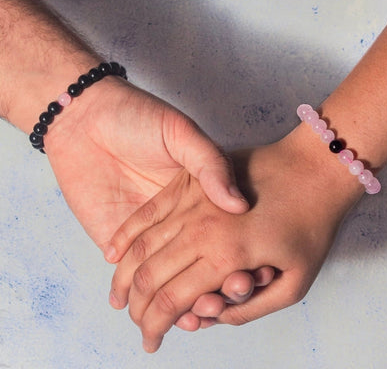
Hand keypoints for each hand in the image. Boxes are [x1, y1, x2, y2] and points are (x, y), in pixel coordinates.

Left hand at [43, 76, 261, 326]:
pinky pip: (133, 276)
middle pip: (202, 263)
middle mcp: (176, 218)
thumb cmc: (136, 116)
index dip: (244, 255)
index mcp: (196, 195)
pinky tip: (167, 313)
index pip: (226, 234)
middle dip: (219, 286)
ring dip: (187, 301)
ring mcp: (146, 231)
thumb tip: (239, 203)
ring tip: (201, 315)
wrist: (83, 117)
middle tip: (232, 296)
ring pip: (171, 277)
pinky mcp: (114, 239)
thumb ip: (209, 164)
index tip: (258, 274)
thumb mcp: (181, 133)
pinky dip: (150, 298)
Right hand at [108, 125, 362, 351]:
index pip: (172, 301)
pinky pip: (147, 211)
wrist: (313, 169)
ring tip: (117, 296)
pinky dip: (126, 235)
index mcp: (225, 256)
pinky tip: (112, 252)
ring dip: (125, 276)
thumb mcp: (297, 281)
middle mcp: (200, 230)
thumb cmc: (311, 223)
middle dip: (138, 307)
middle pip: (151, 277)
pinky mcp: (187, 182)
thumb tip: (218, 317)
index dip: (155, 326)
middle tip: (136, 323)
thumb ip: (252, 308)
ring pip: (143, 246)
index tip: (150, 341)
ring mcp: (191, 202)